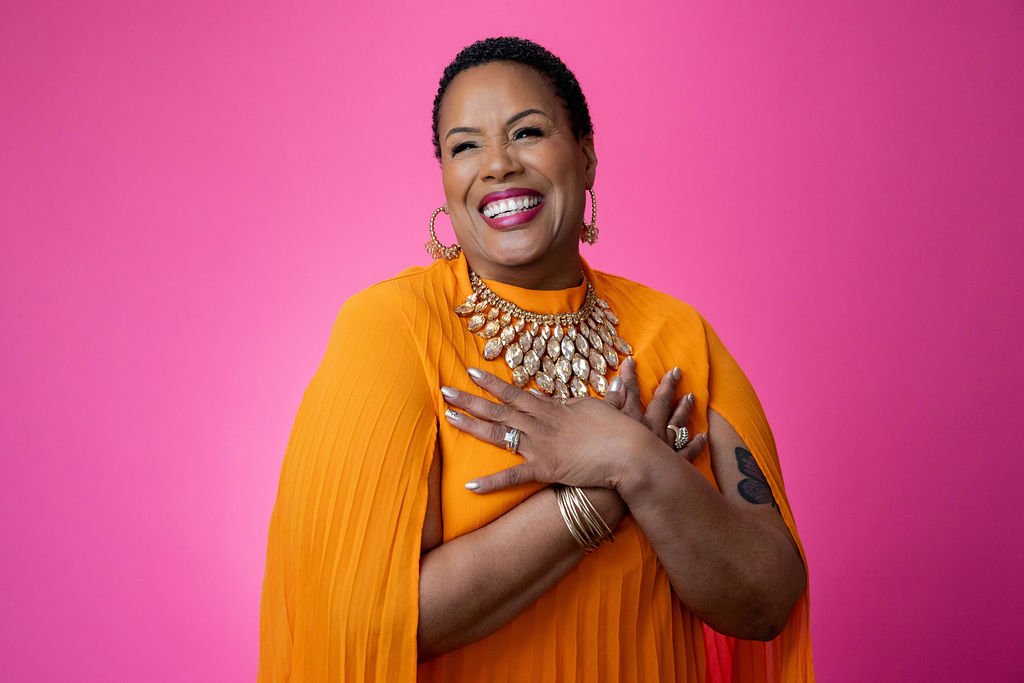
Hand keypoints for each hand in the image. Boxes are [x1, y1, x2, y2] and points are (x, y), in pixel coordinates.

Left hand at [442, 368, 649, 492]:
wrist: (631, 451)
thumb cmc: (622, 429)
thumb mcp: (604, 407)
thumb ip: (588, 400)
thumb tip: (592, 384)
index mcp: (553, 408)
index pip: (516, 393)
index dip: (493, 384)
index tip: (471, 372)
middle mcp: (541, 423)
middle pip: (499, 409)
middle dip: (471, 398)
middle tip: (445, 389)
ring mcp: (541, 445)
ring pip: (499, 434)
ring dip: (472, 425)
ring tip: (449, 416)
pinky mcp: (545, 469)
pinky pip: (513, 476)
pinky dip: (491, 482)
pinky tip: (470, 485)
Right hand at [605, 357, 704, 461]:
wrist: (612, 495)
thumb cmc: (600, 463)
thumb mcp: (597, 428)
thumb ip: (608, 405)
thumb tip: (614, 383)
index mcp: (630, 421)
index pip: (630, 392)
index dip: (630, 376)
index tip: (631, 361)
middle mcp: (649, 430)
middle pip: (660, 404)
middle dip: (667, 387)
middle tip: (677, 372)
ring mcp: (662, 448)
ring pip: (677, 424)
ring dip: (683, 410)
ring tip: (691, 397)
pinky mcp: (669, 467)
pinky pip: (686, 453)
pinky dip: (695, 445)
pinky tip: (703, 437)